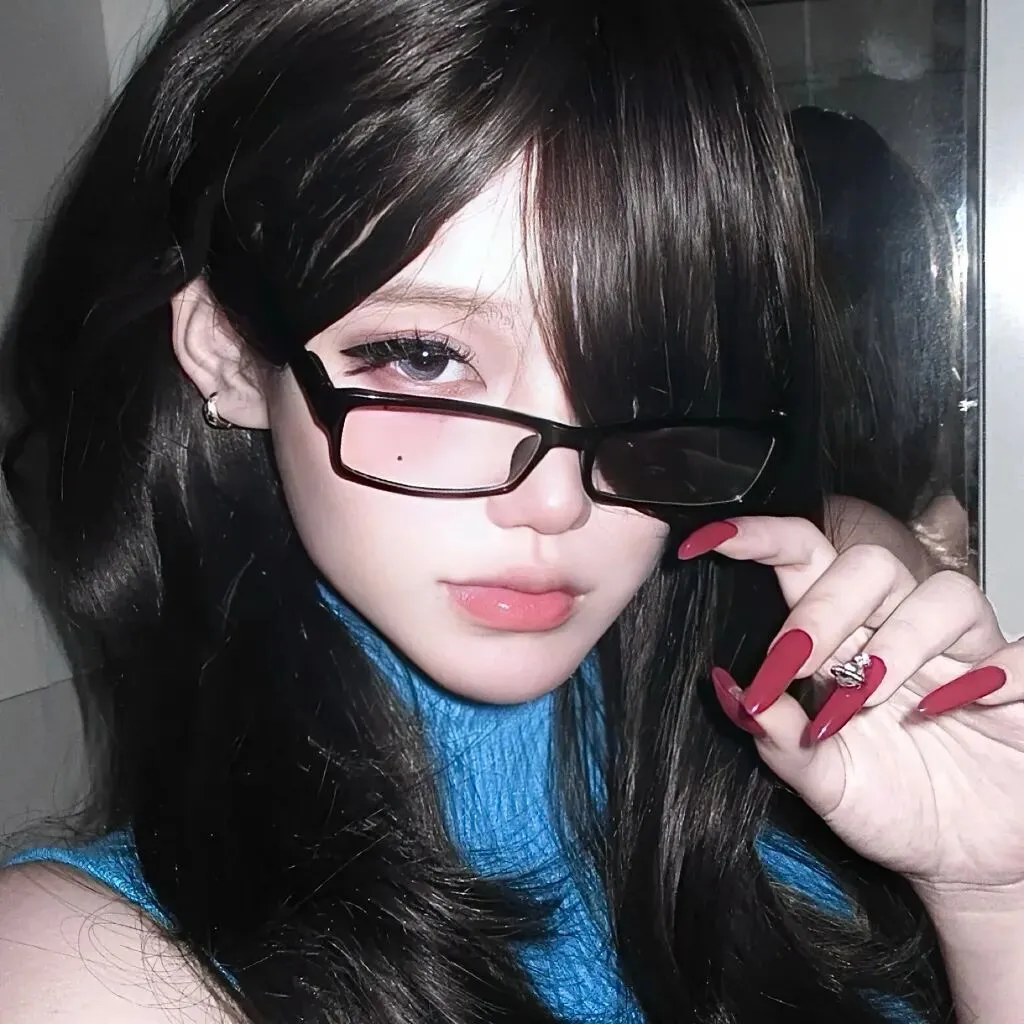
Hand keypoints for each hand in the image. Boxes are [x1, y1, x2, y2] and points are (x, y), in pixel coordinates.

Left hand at [679, 515, 1023, 903]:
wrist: (967, 861)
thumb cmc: (894, 808)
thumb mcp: (825, 783)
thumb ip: (779, 741)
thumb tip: (730, 693)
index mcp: (845, 643)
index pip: (805, 562)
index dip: (762, 539)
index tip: (710, 540)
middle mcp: (903, 634)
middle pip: (869, 566)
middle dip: (826, 607)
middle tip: (798, 662)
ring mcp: (967, 655)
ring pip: (944, 595)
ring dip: (899, 641)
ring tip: (873, 698)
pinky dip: (996, 672)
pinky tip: (963, 705)